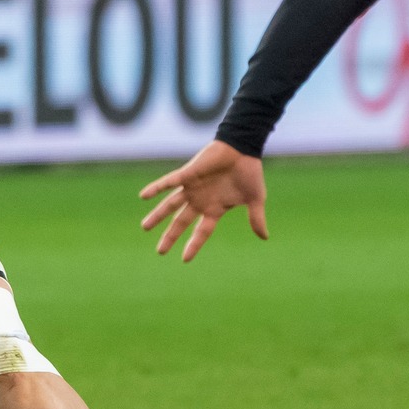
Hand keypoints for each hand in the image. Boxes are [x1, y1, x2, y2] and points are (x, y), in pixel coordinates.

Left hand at [139, 139, 268, 261]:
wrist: (243, 149)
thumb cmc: (249, 172)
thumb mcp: (255, 199)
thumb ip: (256, 218)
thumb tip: (265, 237)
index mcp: (214, 208)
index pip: (201, 231)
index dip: (193, 244)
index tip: (184, 259)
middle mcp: (200, 200)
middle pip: (181, 222)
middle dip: (170, 236)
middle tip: (160, 251)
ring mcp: (192, 187)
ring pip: (170, 205)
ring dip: (157, 215)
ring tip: (144, 227)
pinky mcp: (188, 174)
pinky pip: (168, 182)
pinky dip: (156, 188)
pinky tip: (143, 196)